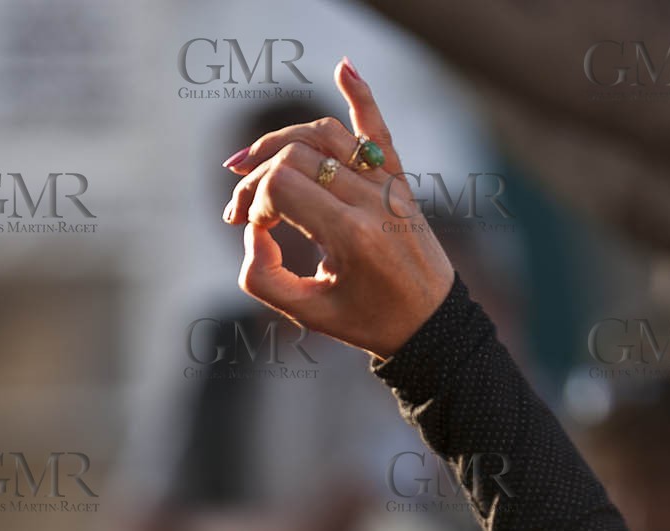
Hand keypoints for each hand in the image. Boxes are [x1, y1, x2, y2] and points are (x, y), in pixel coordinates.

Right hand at [223, 58, 455, 360]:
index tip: (253, 230)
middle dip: (256, 178)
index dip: (254, 202)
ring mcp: (386, 184)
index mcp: (350, 235)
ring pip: (323, 134)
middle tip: (240, 213)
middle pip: (295, 156)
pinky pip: (377, 128)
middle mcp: (371, 200)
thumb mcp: (308, 313)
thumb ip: (263, 278)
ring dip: (280, 142)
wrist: (430, 324)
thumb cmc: (367, 322)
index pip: (281, 186)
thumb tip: (251, 231)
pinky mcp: (398, 179)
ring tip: (249, 164)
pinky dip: (361, 94)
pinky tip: (344, 67)